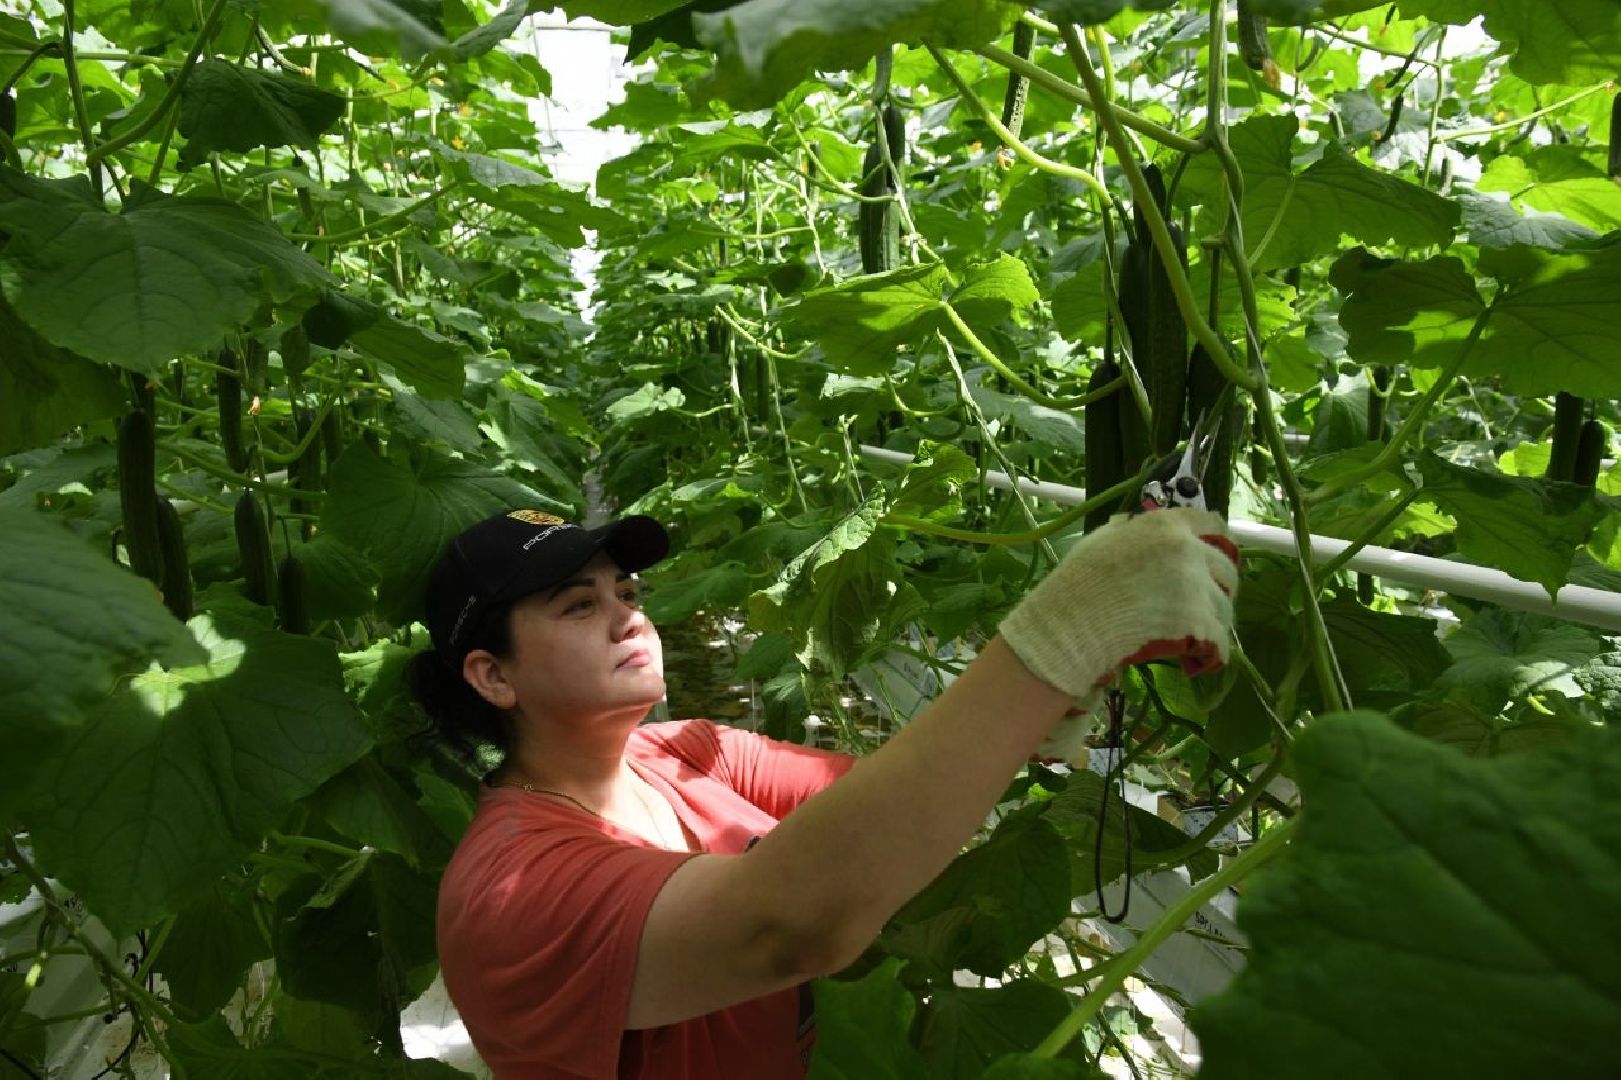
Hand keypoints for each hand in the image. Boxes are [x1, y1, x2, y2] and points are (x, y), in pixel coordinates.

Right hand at [999, 509, 1238, 700]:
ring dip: (1212, 623)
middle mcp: (1187, 548)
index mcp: (1165, 525)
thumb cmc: (1078, 584)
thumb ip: (1129, 530)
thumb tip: (1134, 524)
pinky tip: (1195, 660)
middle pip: (1226, 569)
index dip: (1217, 543)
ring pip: (1224, 607)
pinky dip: (1211, 653)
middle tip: (1202, 607)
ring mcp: (1195, 585)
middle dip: (1218, 589)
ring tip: (1192, 638)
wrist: (1070, 624)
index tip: (1213, 560)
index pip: (1212, 524)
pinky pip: (1220, 641)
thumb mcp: (1101, 541)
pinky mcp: (1197, 621)